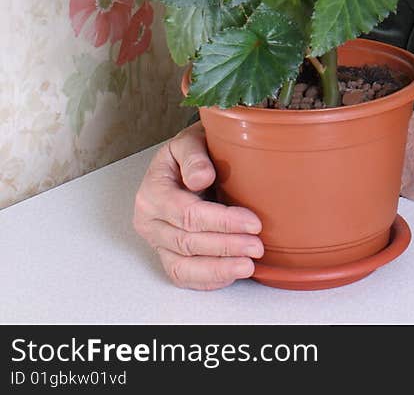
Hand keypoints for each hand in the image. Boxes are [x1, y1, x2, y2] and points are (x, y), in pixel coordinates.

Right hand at [132, 122, 263, 289]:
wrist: (187, 161)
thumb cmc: (191, 152)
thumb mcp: (190, 140)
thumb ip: (194, 156)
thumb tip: (201, 177)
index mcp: (153, 192)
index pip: (188, 214)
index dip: (222, 222)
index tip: (253, 222)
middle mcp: (150, 221)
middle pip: (187, 242)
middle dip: (226, 246)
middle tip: (257, 245)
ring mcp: (157, 241)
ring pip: (183, 266)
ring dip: (218, 269)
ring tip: (248, 266)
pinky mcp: (167, 255)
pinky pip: (184, 276)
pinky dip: (208, 278)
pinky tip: (232, 273)